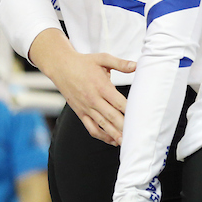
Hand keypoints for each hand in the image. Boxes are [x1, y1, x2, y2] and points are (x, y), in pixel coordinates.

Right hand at [30, 31, 134, 145]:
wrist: (61, 67)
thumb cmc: (84, 62)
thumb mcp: (103, 59)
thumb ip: (121, 63)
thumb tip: (137, 65)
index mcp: (101, 87)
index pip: (119, 102)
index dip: (130, 111)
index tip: (141, 118)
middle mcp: (93, 100)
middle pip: (112, 116)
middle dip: (124, 127)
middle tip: (136, 135)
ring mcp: (86, 108)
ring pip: (102, 125)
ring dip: (114, 134)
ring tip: (126, 143)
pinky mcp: (80, 113)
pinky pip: (91, 127)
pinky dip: (101, 135)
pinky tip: (111, 140)